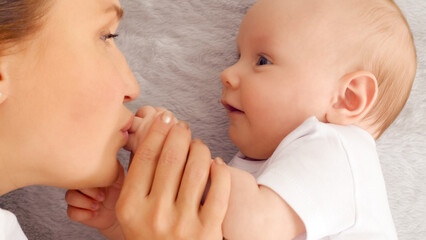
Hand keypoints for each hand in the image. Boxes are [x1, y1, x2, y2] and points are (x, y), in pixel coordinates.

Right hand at [66, 163, 124, 239]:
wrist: (120, 211)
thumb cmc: (119, 191)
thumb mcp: (119, 175)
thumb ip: (114, 165)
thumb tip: (112, 153)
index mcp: (89, 174)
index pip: (80, 169)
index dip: (91, 178)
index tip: (105, 185)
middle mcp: (81, 184)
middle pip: (73, 182)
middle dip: (89, 192)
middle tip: (102, 197)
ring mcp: (77, 198)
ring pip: (69, 197)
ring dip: (85, 203)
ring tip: (98, 206)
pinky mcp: (77, 212)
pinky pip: (70, 212)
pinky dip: (83, 214)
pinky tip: (94, 213)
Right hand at [116, 111, 230, 239]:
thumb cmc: (151, 239)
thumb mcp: (132, 217)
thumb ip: (137, 185)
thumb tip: (152, 141)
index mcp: (129, 208)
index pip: (145, 158)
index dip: (156, 132)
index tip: (164, 119)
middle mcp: (154, 214)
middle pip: (171, 158)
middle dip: (179, 134)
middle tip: (183, 126)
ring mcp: (182, 224)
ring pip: (197, 168)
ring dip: (201, 149)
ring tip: (200, 146)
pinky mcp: (208, 232)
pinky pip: (220, 190)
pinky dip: (221, 171)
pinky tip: (218, 165)